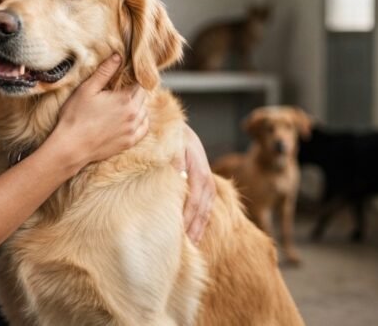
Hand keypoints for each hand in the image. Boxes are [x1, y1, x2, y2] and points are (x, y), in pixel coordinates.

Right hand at [49, 54, 148, 169]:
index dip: (131, 79)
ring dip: (137, 106)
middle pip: (142, 97)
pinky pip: (143, 128)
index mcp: (125, 99)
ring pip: (144, 112)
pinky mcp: (129, 142)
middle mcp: (134, 114)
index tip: (122, 78)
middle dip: (134, 92)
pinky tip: (130, 119)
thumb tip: (118, 56)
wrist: (71, 146)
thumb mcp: (87, 89)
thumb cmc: (76, 116)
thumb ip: (105, 72)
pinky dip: (140, 122)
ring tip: (121, 105)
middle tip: (119, 91)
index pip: (139, 83)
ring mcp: (133, 130)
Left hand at [174, 123, 215, 243]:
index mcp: (198, 170)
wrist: (178, 129)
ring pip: (205, 210)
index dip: (186, 218)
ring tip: (189, 246)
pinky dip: (200, 221)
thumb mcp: (171, 145)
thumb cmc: (170, 138)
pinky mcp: (204, 185)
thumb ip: (173, 161)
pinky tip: (193, 234)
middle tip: (183, 249)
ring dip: (198, 228)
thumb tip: (176, 175)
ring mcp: (207, 182)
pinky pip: (205, 206)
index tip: (177, 233)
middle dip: (193, 228)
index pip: (194, 200)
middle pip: (202, 208)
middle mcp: (206, 178)